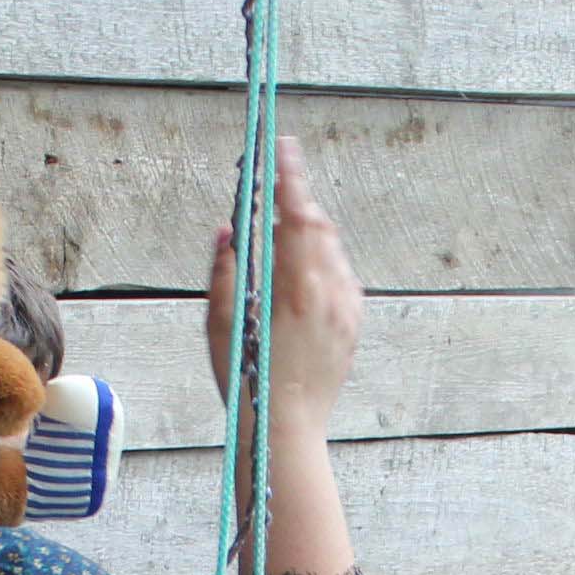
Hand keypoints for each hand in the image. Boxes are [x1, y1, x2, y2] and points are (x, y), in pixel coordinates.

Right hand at [205, 135, 361, 431]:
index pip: (297, 216)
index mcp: (295, 289)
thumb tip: (229, 230)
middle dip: (297, 202)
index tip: (282, 147)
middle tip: (274, 189)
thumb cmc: (246, 379)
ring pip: (332, 249)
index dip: (289, 177)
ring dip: (308, 232)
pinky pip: (341, 275)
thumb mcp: (221, 324)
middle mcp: (329, 294)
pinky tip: (300, 273)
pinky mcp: (353, 324)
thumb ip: (225, 271)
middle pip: (318, 226)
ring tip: (281, 234)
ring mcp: (346, 309)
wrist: (286, 427)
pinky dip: (322, 261)